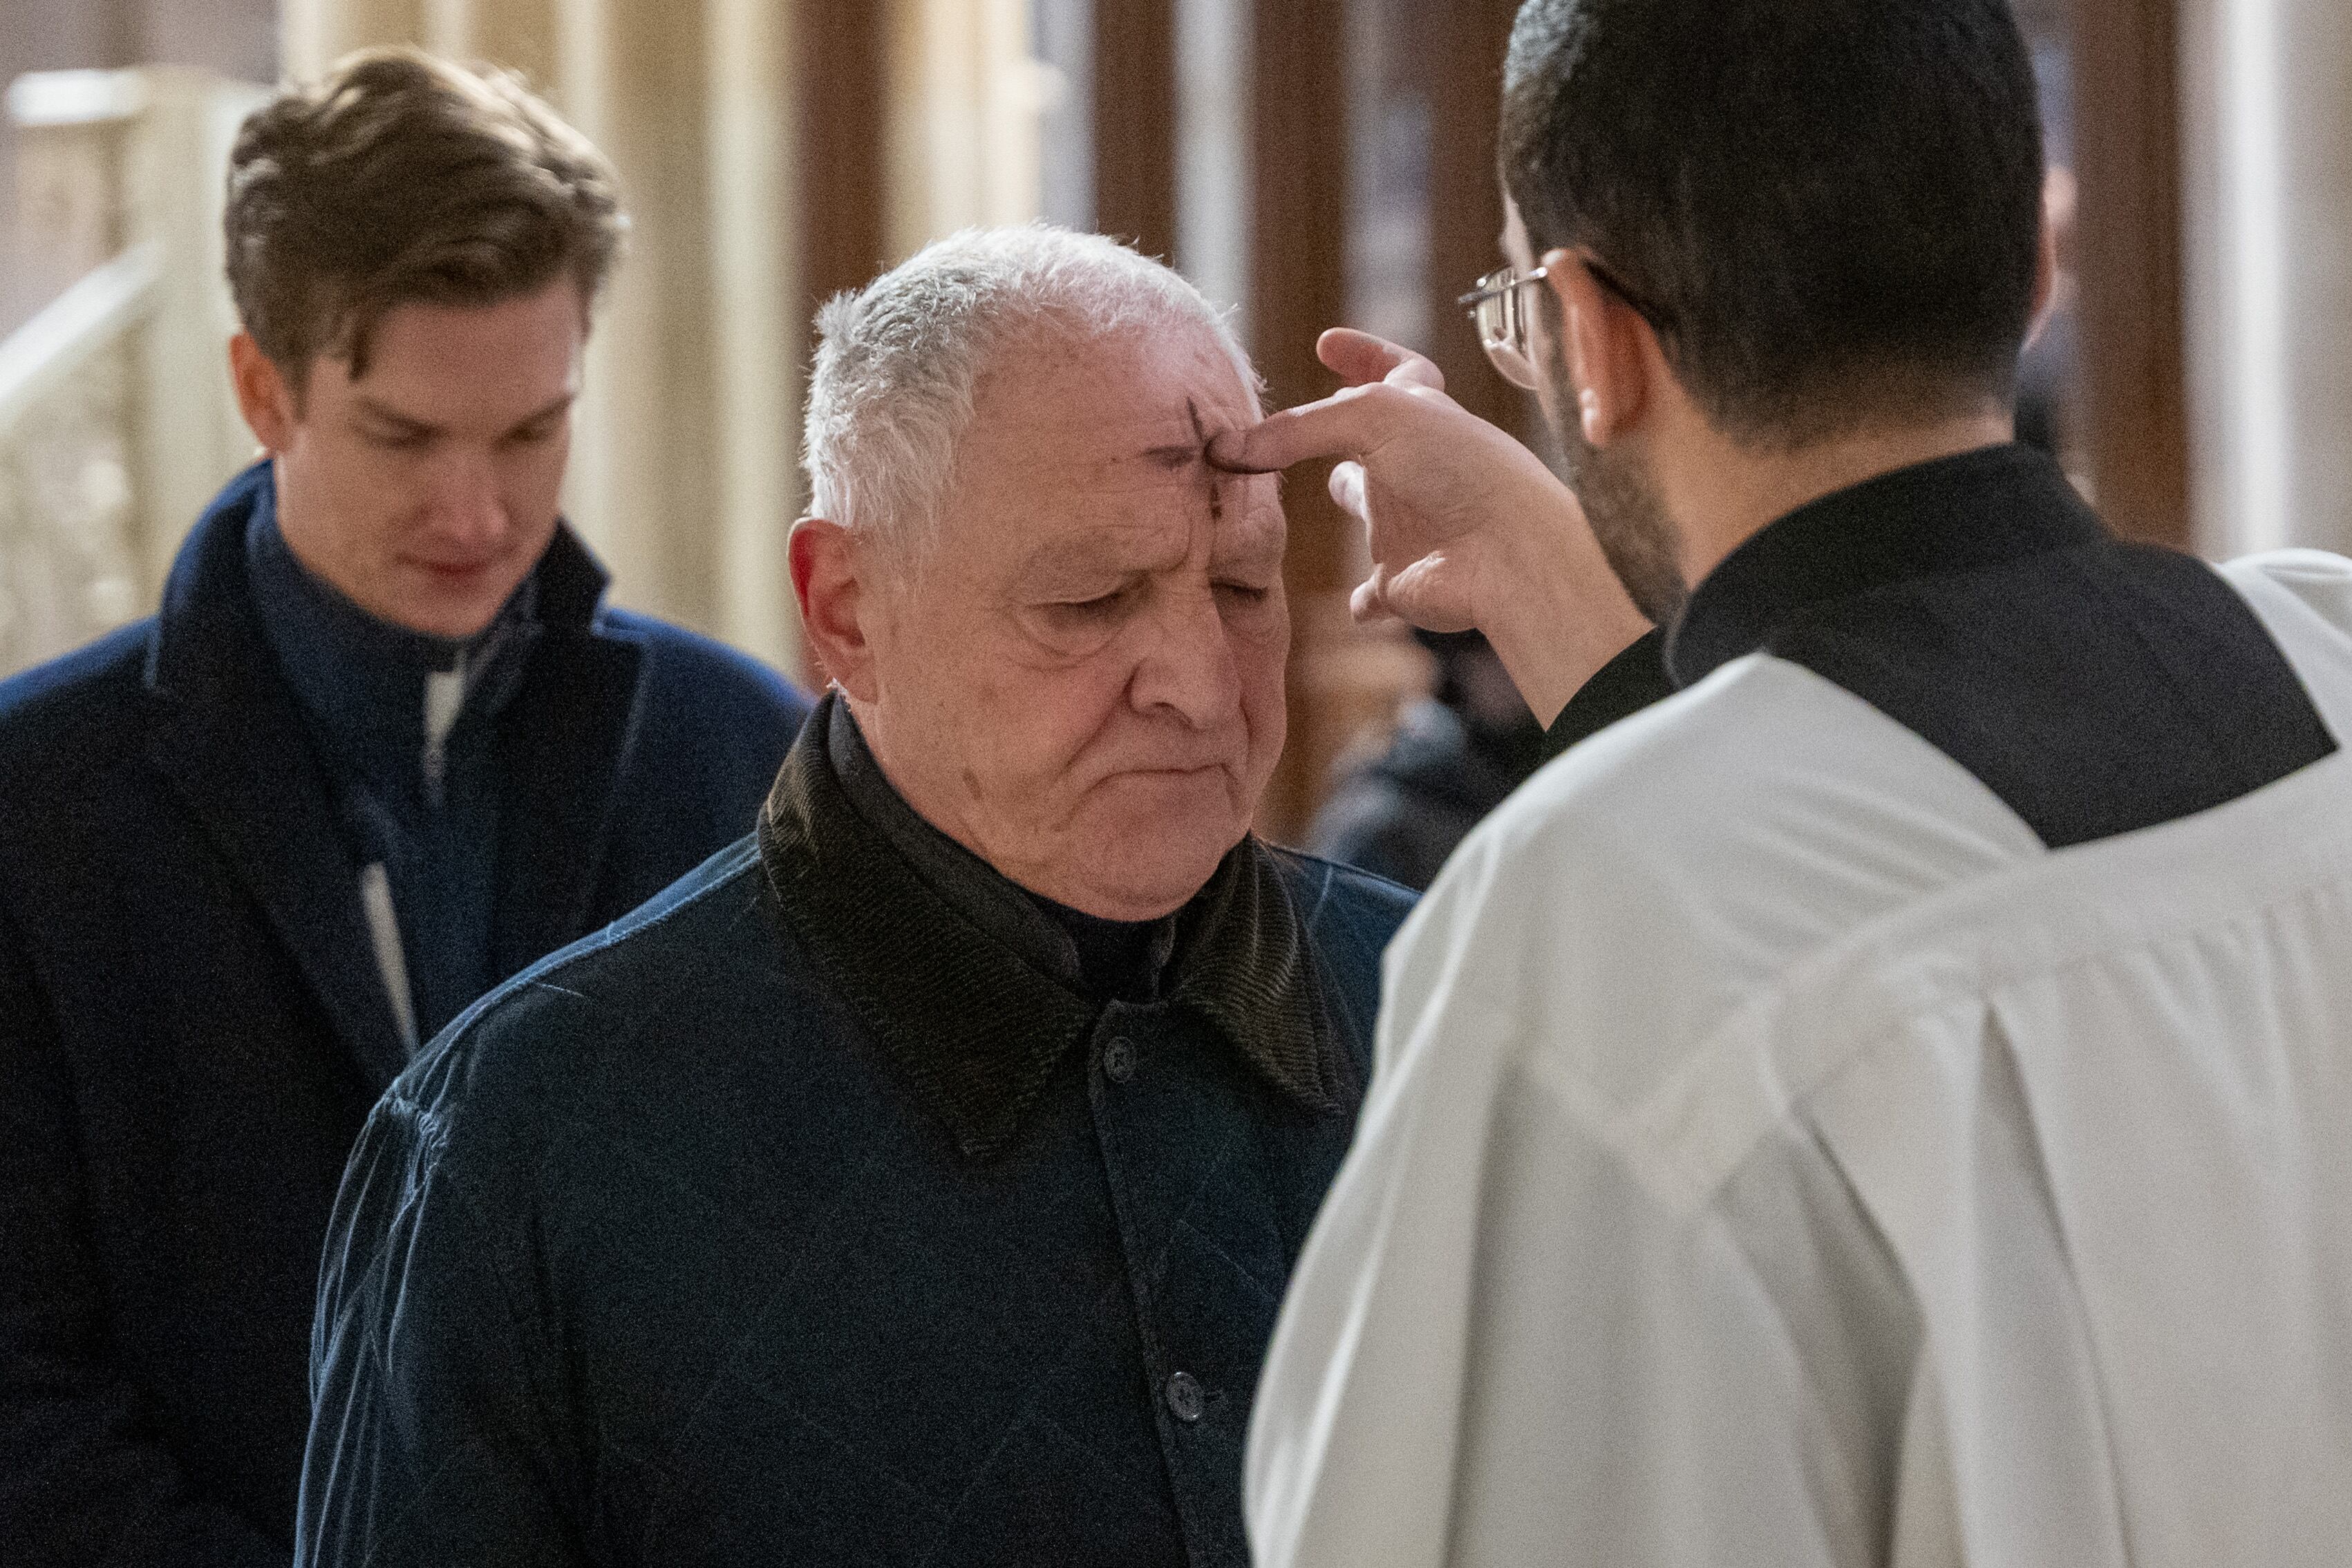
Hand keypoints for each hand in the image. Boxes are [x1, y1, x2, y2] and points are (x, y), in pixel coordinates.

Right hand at [1209, 329, 1647, 723]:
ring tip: (1303, 502)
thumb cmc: (1456, 467)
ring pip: (1369, 513)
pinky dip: (1364, 602)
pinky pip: (1374, 594)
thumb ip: (1296, 430)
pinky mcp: (1401, 582)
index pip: (1395, 371)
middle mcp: (1414, 467)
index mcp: (1420, 417)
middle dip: (1337, 437)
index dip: (1366, 354)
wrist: (1504, 551)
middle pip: (1370, 446)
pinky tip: (1357, 603)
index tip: (1328, 344)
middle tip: (1290, 435)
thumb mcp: (1371, 418)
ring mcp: (1409, 524)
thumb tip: (1226, 449)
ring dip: (1350, 502)